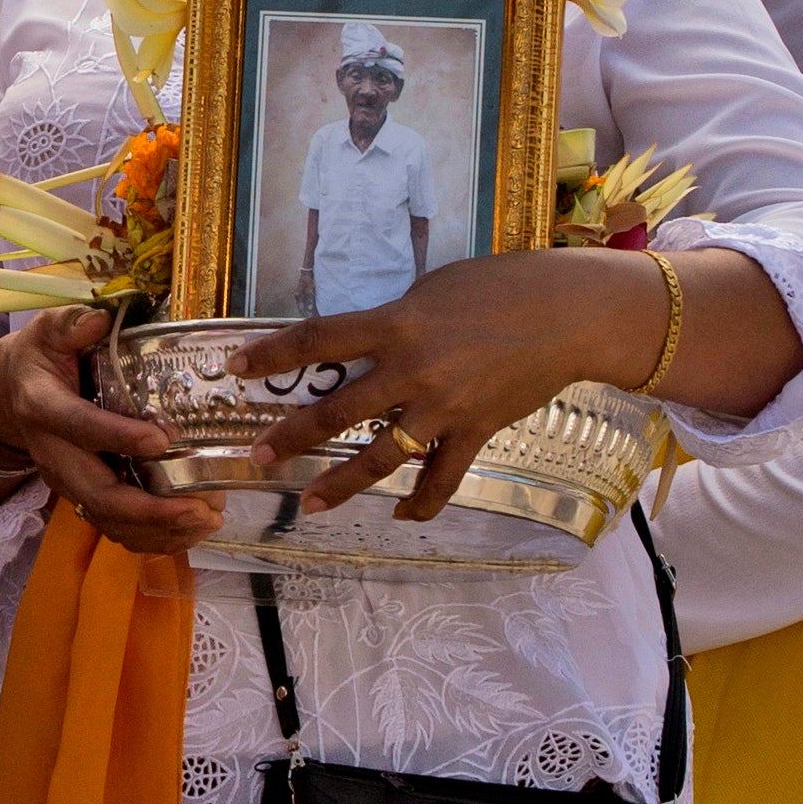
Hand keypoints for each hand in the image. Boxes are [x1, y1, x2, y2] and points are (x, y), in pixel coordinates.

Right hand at [0, 310, 212, 553]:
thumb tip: (99, 319)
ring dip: (158, 529)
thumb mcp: (47, 330)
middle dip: (149, 509)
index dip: (117, 437)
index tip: (163, 440)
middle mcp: (51, 453)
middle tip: (199, 507)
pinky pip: (114, 529)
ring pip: (108, 520)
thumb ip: (71, 324)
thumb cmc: (40, 358)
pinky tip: (190, 531)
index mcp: (42, 406)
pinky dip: (152, 538)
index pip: (78, 426)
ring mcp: (65, 482)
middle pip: (95, 493)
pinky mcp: (80, 497)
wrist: (11, 392)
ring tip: (206, 520)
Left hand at [234, 250, 668, 518]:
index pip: (318, 340)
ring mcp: (445, 406)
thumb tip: (358, 342)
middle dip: (291, 436)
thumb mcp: (429, 291)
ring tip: (308, 504)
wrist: (570, 314)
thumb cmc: (498, 287)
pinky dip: (423, 501)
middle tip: (256, 455)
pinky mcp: (477, 430)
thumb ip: (391, 320)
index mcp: (395, 323)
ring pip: (383, 456)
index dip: (272, 353)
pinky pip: (443, 477)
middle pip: (338, 411)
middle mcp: (414, 370)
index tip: (233, 367)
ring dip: (343, 483)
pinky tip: (402, 515)